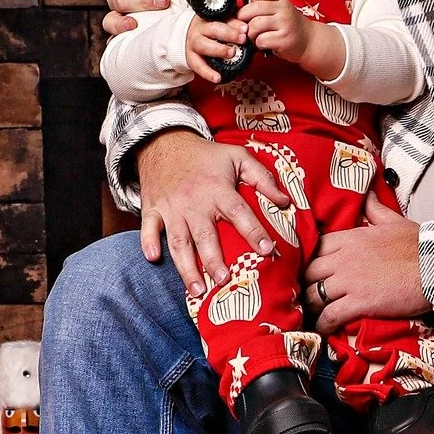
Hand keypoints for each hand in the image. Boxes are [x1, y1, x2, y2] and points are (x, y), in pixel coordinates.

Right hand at [136, 129, 287, 294]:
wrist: (165, 142)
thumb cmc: (207, 155)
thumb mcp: (238, 157)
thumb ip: (263, 178)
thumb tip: (286, 203)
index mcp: (218, 190)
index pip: (239, 213)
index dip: (254, 231)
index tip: (267, 250)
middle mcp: (194, 203)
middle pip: (205, 236)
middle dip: (214, 260)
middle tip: (224, 281)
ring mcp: (171, 208)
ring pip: (178, 242)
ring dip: (186, 267)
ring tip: (197, 291)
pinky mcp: (152, 210)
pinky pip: (148, 229)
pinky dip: (147, 244)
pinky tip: (153, 259)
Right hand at [184, 14, 247, 83]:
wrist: (187, 38)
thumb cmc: (209, 31)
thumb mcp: (220, 24)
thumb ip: (234, 25)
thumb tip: (247, 29)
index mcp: (209, 19)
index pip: (223, 19)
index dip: (235, 24)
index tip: (245, 29)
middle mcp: (199, 30)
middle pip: (213, 29)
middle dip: (229, 34)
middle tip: (242, 39)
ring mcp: (193, 44)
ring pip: (203, 45)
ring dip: (218, 50)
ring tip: (231, 54)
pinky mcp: (190, 58)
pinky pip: (198, 66)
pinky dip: (207, 73)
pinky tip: (217, 78)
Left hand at [239, 0, 343, 75]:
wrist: (309, 41)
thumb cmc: (290, 26)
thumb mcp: (280, 10)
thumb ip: (264, 6)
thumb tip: (240, 11)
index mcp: (281, 0)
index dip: (251, 1)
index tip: (252, 9)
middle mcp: (284, 9)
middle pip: (253, 8)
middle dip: (244, 18)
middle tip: (246, 25)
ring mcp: (285, 23)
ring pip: (255, 25)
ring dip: (251, 33)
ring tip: (256, 36)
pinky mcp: (284, 39)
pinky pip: (261, 40)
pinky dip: (258, 44)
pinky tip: (265, 43)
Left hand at [305, 192, 428, 333]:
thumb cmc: (419, 246)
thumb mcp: (394, 221)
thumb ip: (376, 209)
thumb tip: (368, 194)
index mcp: (351, 237)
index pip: (317, 247)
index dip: (312, 260)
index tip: (314, 270)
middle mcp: (344, 258)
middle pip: (310, 272)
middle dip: (307, 284)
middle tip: (310, 293)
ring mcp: (349, 281)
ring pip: (314, 295)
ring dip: (312, 306)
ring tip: (313, 314)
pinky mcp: (358, 302)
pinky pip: (329, 315)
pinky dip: (323, 324)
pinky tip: (323, 329)